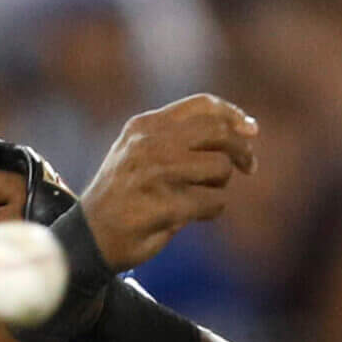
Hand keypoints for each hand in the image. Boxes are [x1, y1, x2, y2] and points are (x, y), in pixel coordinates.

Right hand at [76, 95, 258, 269]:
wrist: (90, 236)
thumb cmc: (125, 193)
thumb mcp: (141, 150)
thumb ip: (180, 135)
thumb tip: (246, 129)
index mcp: (145, 125)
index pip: (202, 106)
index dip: (233, 115)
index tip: (251, 131)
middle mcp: (149, 143)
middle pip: (218, 133)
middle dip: (241, 150)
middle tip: (249, 166)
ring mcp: (156, 174)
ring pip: (220, 168)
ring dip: (220, 185)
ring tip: (202, 194)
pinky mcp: (165, 206)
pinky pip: (214, 202)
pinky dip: (212, 209)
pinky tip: (193, 215)